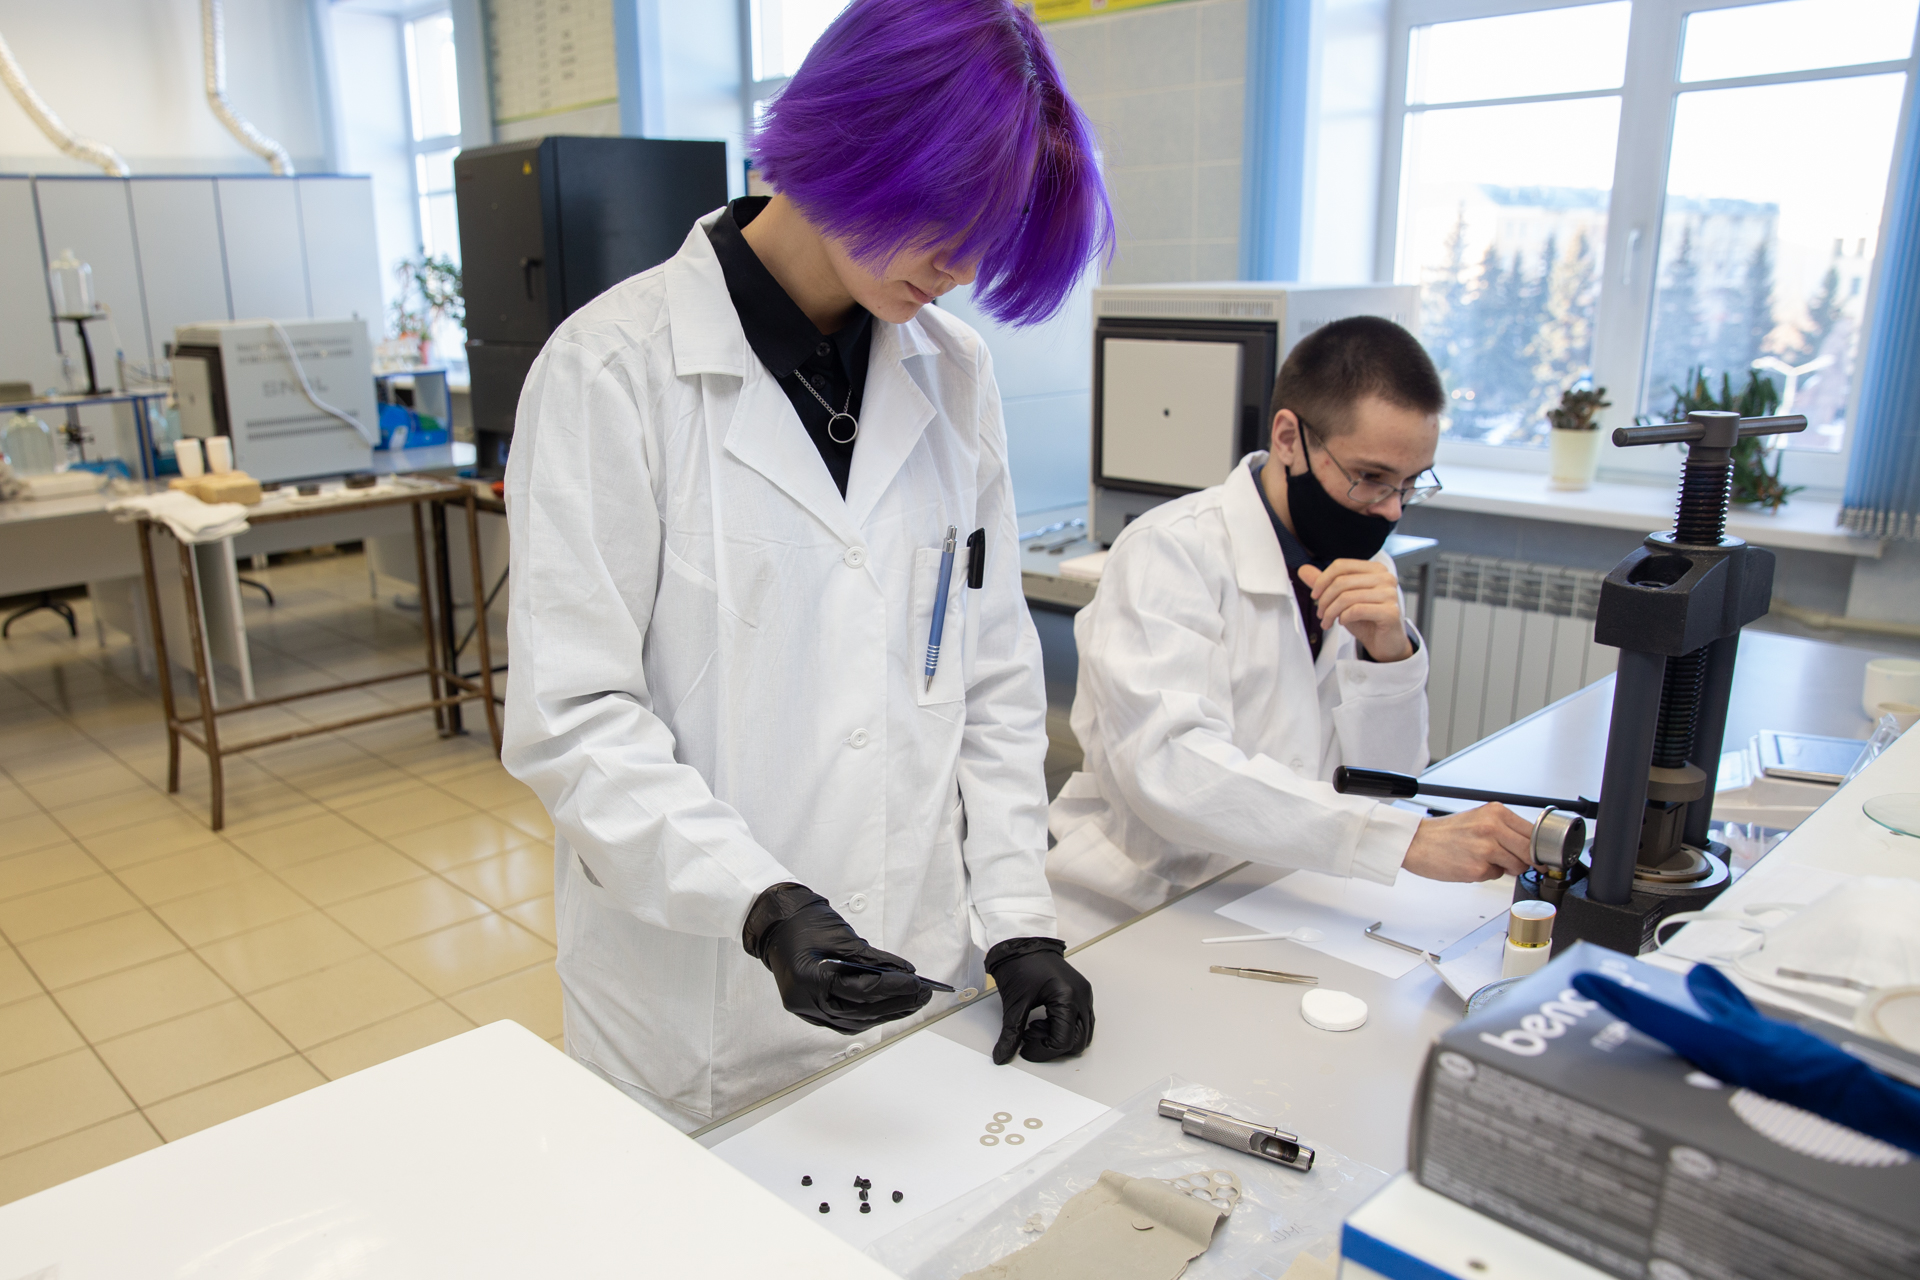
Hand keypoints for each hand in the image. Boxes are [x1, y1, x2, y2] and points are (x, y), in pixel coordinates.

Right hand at [742, 884, 931, 1033]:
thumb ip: (873, 959)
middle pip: (861, 1012)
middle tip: (922, 995)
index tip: (917, 983)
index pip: (861, 992)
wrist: (776, 924)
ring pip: (855, 1022)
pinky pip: (844, 1022)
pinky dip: (869, 1016)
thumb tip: (904, 972)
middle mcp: (806, 1001)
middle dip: (896, 1004)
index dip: (893, 988)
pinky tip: (889, 1009)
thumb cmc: (804, 924)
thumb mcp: (842, 936)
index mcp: (810, 979)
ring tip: (912, 1003)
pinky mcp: (811, 1011)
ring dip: (886, 1014)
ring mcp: (807, 1010)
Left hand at [985, 938, 1093, 1064]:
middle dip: (1053, 1046)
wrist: (1021, 943)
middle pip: (1078, 1041)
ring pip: (1083, 1033)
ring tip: (1037, 1027)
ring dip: (1061, 1038)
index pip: (1063, 1041)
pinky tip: (1046, 1020)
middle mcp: (1081, 996)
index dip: (1043, 1052)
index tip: (1026, 1050)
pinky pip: (1082, 1021)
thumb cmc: (1020, 964)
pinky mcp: (1081, 993)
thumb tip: (1003, 1055)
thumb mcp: (1014, 1003)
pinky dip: (1066, 1028)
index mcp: (1067, 997)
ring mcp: (1084, 994)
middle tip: (1030, 1037)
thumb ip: (1011, 1034)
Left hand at [1298, 560, 1411, 661]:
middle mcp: (1386, 578)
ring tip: (1327, 622)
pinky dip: (1344, 617)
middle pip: (1342, 581)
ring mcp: (1390, 594)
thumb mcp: (1342, 599)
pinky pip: (1356, 610)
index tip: (1314, 596)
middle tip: (1320, 614)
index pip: (1341, 566)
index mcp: (1375, 569)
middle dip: (1324, 600)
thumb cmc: (1366, 620)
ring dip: (1330, 612)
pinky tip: (1342, 622)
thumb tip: (1303, 569)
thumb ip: (1326, 584)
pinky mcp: (1391, 612)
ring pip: (1347, 597)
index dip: (1322, 580)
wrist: (1385, 643)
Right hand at [1401, 803, 1532, 880]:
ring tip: (1485, 859)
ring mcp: (1486, 849)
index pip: (1533, 833)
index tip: (1540, 856)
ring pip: (1517, 866)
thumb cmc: (1446, 833)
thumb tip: (1531, 846)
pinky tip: (1472, 864)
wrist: (1417, 842)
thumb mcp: (1479, 819)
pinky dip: (1488, 874)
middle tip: (1515, 861)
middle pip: (1530, 852)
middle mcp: (1492, 828)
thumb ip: (1505, 828)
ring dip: (1506, 868)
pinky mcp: (1478, 869)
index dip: (1539, 848)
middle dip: (1527, 860)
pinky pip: (1497, 876)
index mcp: (1495, 812)